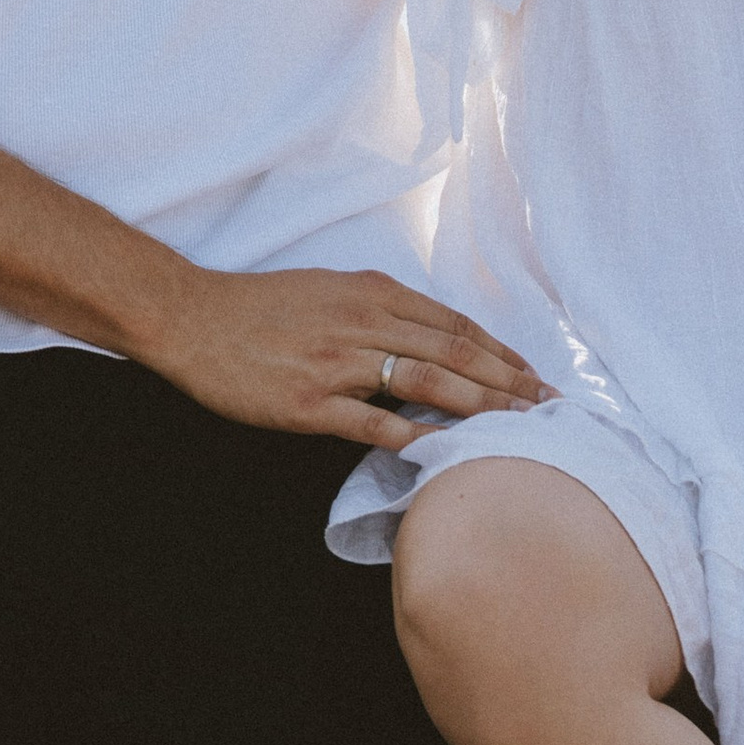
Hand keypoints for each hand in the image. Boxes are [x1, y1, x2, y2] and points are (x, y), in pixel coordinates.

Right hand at [140, 263, 554, 451]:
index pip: (453, 325)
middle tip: (549, 409)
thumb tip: (431, 339)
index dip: (501, 352)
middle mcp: (362, 322)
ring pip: (425, 383)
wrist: (194, 319)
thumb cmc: (263, 307)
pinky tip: (445, 454)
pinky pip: (373, 423)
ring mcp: (336, 363)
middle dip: (508, 382)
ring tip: (518, 431)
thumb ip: (380, 311)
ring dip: (479, 408)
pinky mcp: (309, 403)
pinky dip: (415, 437)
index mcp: (370, 293)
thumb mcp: (329, 290)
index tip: (534, 376)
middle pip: (453, 353)